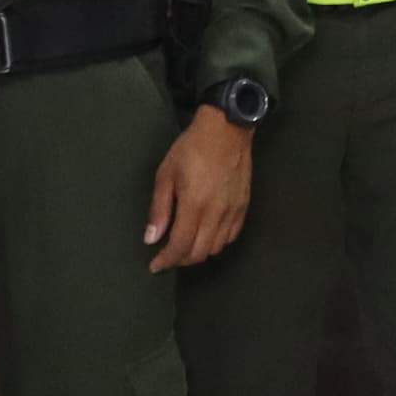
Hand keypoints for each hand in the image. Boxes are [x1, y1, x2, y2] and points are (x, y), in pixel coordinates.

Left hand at [144, 107, 252, 271]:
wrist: (227, 130)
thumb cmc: (191, 148)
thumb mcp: (166, 175)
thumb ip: (159, 210)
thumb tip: (151, 238)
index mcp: (194, 204)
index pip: (180, 245)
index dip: (166, 260)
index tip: (155, 266)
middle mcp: (216, 212)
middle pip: (199, 252)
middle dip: (181, 260)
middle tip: (168, 256)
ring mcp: (233, 211)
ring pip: (216, 248)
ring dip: (199, 253)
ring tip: (186, 246)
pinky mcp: (244, 206)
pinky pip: (231, 236)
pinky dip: (216, 243)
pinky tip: (206, 235)